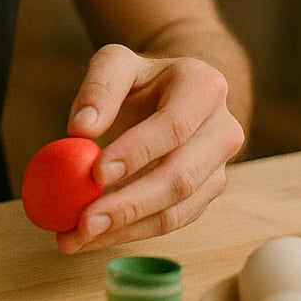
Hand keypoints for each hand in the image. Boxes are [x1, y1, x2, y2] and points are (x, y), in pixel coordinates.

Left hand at [55, 44, 245, 254]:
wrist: (173, 92)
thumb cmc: (141, 78)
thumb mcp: (116, 63)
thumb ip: (98, 88)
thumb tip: (80, 129)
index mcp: (204, 86)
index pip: (173, 126)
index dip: (136, 152)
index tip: (95, 173)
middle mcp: (223, 129)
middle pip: (179, 178)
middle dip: (129, 204)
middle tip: (83, 221)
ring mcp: (220, 166)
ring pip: (176, 210)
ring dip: (125, 229)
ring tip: (77, 237)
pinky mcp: (207, 194)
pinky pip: (171, 222)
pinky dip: (130, 233)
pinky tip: (92, 237)